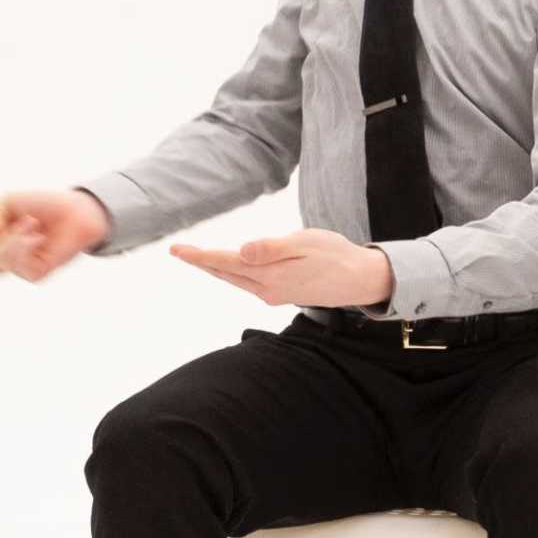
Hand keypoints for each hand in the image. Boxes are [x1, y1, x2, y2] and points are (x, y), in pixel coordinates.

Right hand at [0, 187, 111, 305]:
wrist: (77, 212)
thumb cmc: (44, 207)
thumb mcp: (10, 202)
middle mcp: (6, 259)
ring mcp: (21, 268)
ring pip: (0, 256)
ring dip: (14, 236)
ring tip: (32, 224)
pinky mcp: (36, 273)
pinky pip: (19, 259)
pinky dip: (26, 241)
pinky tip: (38, 235)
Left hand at [168, 229, 393, 309]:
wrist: (360, 280)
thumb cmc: (336, 255)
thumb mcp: (305, 243)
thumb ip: (272, 248)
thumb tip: (241, 251)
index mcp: (270, 274)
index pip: (225, 263)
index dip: (199, 256)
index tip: (177, 249)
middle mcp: (267, 289)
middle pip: (225, 274)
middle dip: (201, 262)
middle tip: (178, 251)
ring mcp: (274, 294)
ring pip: (235, 280)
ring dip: (215, 268)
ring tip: (197, 257)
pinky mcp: (282, 293)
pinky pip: (248, 283)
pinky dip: (234, 273)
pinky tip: (231, 266)